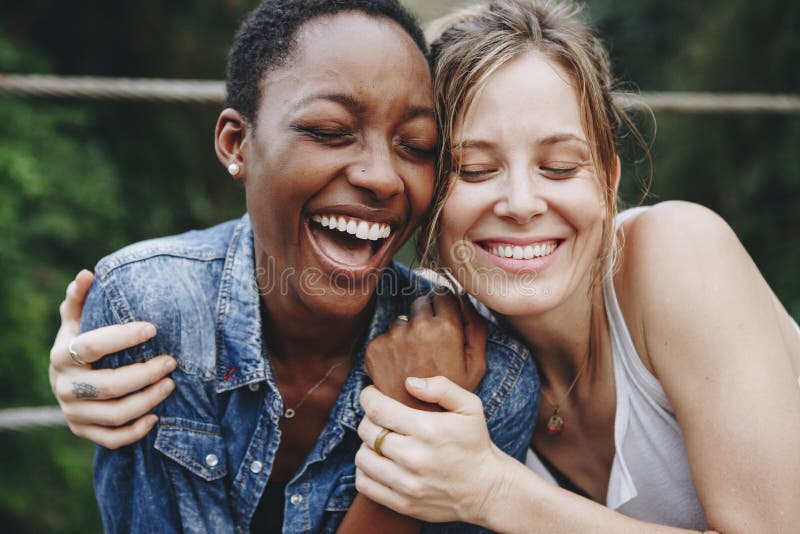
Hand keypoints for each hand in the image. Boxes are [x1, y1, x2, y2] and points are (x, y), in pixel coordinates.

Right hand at [49, 270, 176, 448]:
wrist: (66, 381)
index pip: (92, 346)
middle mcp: (63, 386)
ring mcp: (73, 412)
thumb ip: (81, 299)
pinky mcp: (83, 432)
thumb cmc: (80, 344)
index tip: (153, 328)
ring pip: (114, 414)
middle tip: (172, 361)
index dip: (123, 337)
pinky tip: (157, 417)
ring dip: (147, 400)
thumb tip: (87, 274)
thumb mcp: (77, 321)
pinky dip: (136, 431)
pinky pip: (111, 438)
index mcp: (62, 355)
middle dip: (145, 374)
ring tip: (171, 384)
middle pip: (109, 385)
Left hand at [355, 378, 511, 524]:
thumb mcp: (470, 406)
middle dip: (369, 419)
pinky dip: (365, 471)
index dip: (368, 397)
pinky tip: (380, 463)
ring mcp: (407, 484)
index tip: (372, 395)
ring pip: (362, 458)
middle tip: (380, 418)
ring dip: (367, 445)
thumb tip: (409, 383)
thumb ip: (441, 387)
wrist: (487, 489)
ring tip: (381, 441)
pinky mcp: (403, 504)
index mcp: (428, 430)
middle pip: (367, 431)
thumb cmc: (475, 443)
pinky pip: (364, 484)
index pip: (377, 409)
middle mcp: (414, 457)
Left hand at [365, 292, 486, 408]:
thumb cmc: (452, 396)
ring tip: (414, 361)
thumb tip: (464, 296)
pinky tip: (399, 370)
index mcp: (446, 328)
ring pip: (400, 321)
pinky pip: (383, 337)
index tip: (444, 320)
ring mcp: (394, 338)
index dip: (445, 306)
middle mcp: (418, 328)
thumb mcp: (476, 365)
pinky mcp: (375, 349)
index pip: (443, 294)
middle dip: (425, 317)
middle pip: (420, 303)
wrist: (420, 425)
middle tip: (430, 345)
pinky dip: (389, 349)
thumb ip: (475, 327)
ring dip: (406, 333)